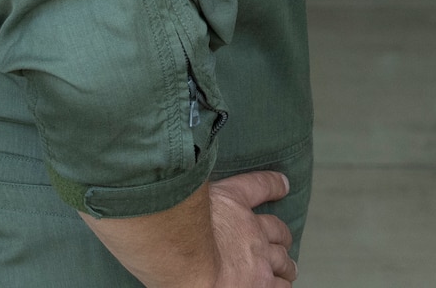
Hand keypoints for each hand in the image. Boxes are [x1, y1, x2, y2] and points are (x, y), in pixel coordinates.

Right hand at [80, 169, 295, 287]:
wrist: (185, 260)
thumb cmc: (170, 223)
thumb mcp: (172, 187)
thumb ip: (169, 173)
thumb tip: (148, 160)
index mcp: (230, 200)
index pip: (260, 186)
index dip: (274, 184)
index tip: (283, 184)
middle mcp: (250, 228)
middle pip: (276, 229)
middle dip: (280, 236)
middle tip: (283, 242)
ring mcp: (257, 257)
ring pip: (282, 260)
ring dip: (285, 265)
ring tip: (288, 270)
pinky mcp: (256, 283)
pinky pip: (277, 285)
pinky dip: (281, 286)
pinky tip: (285, 285)